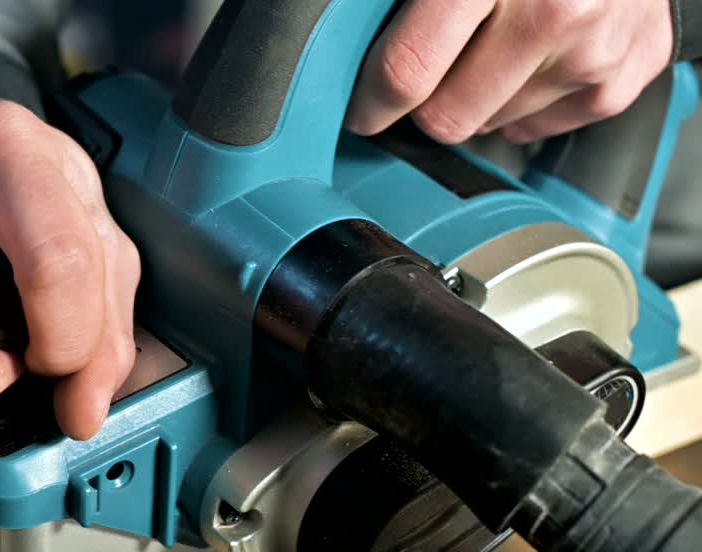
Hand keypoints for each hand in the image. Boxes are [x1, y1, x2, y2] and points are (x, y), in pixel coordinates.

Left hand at [346, 0, 674, 143]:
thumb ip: (392, 4)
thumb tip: (337, 39)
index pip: (405, 73)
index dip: (369, 102)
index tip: (361, 109)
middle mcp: (554, 11)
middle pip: (446, 118)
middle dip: (426, 101)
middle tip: (431, 64)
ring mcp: (597, 48)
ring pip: (492, 125)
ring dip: (481, 96)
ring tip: (494, 42)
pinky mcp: (626, 73)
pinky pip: (541, 126)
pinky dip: (527, 101)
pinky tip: (531, 56)